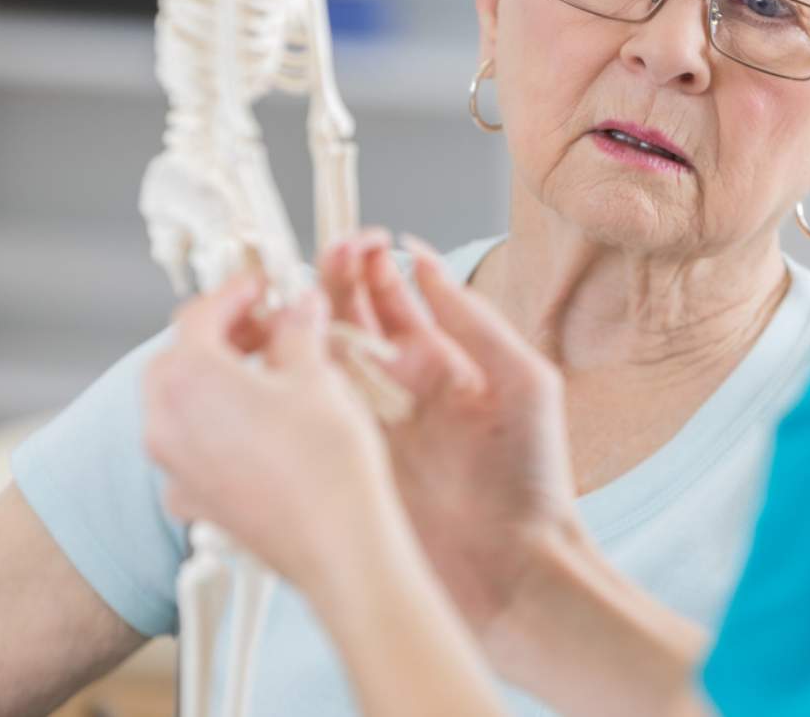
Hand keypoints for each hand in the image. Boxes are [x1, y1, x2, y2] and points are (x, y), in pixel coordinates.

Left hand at [142, 275, 402, 593]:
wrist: (338, 546)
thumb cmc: (327, 456)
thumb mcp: (316, 375)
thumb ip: (297, 330)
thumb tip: (298, 305)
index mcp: (187, 377)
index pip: (198, 315)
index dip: (235, 293)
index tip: (265, 286)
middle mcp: (163, 421)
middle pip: (177, 358)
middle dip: (219, 337)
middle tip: (267, 328)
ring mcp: (172, 467)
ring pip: (178, 405)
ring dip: (215, 381)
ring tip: (268, 376)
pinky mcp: (191, 501)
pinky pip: (189, 449)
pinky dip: (215, 428)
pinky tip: (259, 430)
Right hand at [318, 233, 581, 639]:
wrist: (517, 571)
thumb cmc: (533, 479)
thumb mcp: (523, 382)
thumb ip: (474, 320)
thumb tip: (429, 261)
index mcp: (438, 365)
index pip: (393, 301)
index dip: (374, 266)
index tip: (364, 238)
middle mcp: (395, 391)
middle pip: (349, 320)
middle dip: (335, 282)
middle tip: (329, 251)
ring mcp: (365, 426)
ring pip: (319, 362)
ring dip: (305, 324)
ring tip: (298, 293)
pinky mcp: (343, 464)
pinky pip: (306, 416)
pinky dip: (286, 383)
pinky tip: (276, 353)